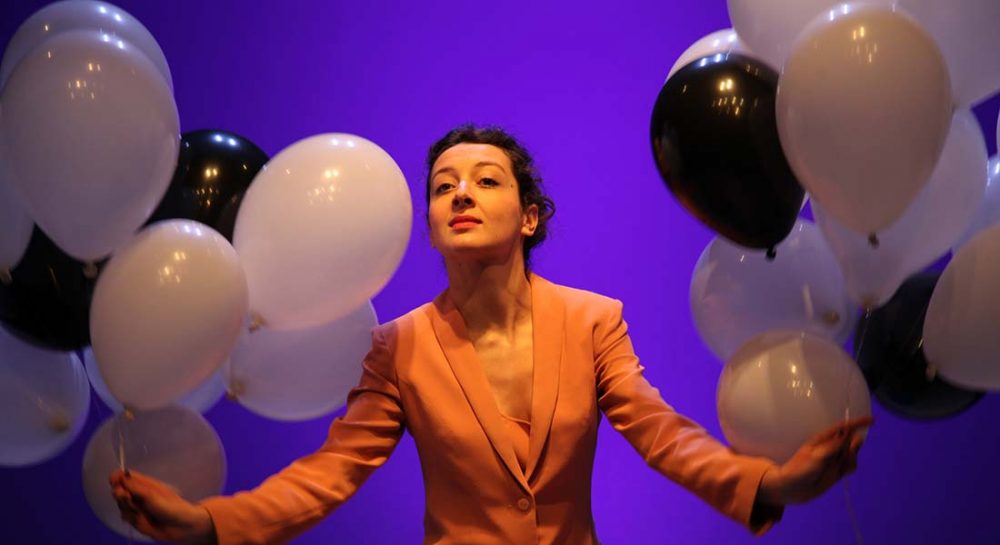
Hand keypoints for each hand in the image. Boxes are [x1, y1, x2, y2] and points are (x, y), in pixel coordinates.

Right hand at [109, 469, 216, 544]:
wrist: (181, 528)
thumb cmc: (171, 506)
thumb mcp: (152, 495)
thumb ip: (135, 487)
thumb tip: (119, 475)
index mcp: (144, 483)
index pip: (124, 476)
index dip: (117, 477)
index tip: (113, 480)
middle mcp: (138, 494)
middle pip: (118, 491)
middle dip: (120, 495)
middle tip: (128, 498)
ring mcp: (136, 507)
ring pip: (121, 505)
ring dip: (127, 507)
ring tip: (140, 511)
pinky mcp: (136, 520)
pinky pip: (125, 517)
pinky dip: (130, 518)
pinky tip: (139, 519)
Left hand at [758, 416, 872, 504]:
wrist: (793, 489)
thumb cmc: (800, 469)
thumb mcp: (817, 455)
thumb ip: (835, 445)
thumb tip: (851, 435)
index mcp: (823, 439)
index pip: (843, 428)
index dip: (857, 423)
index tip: (872, 420)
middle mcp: (831, 447)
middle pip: (851, 440)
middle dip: (852, 445)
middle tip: (843, 454)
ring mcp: (835, 459)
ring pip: (853, 454)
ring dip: (851, 458)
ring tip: (838, 466)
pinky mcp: (838, 471)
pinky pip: (852, 466)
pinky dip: (851, 467)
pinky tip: (843, 472)